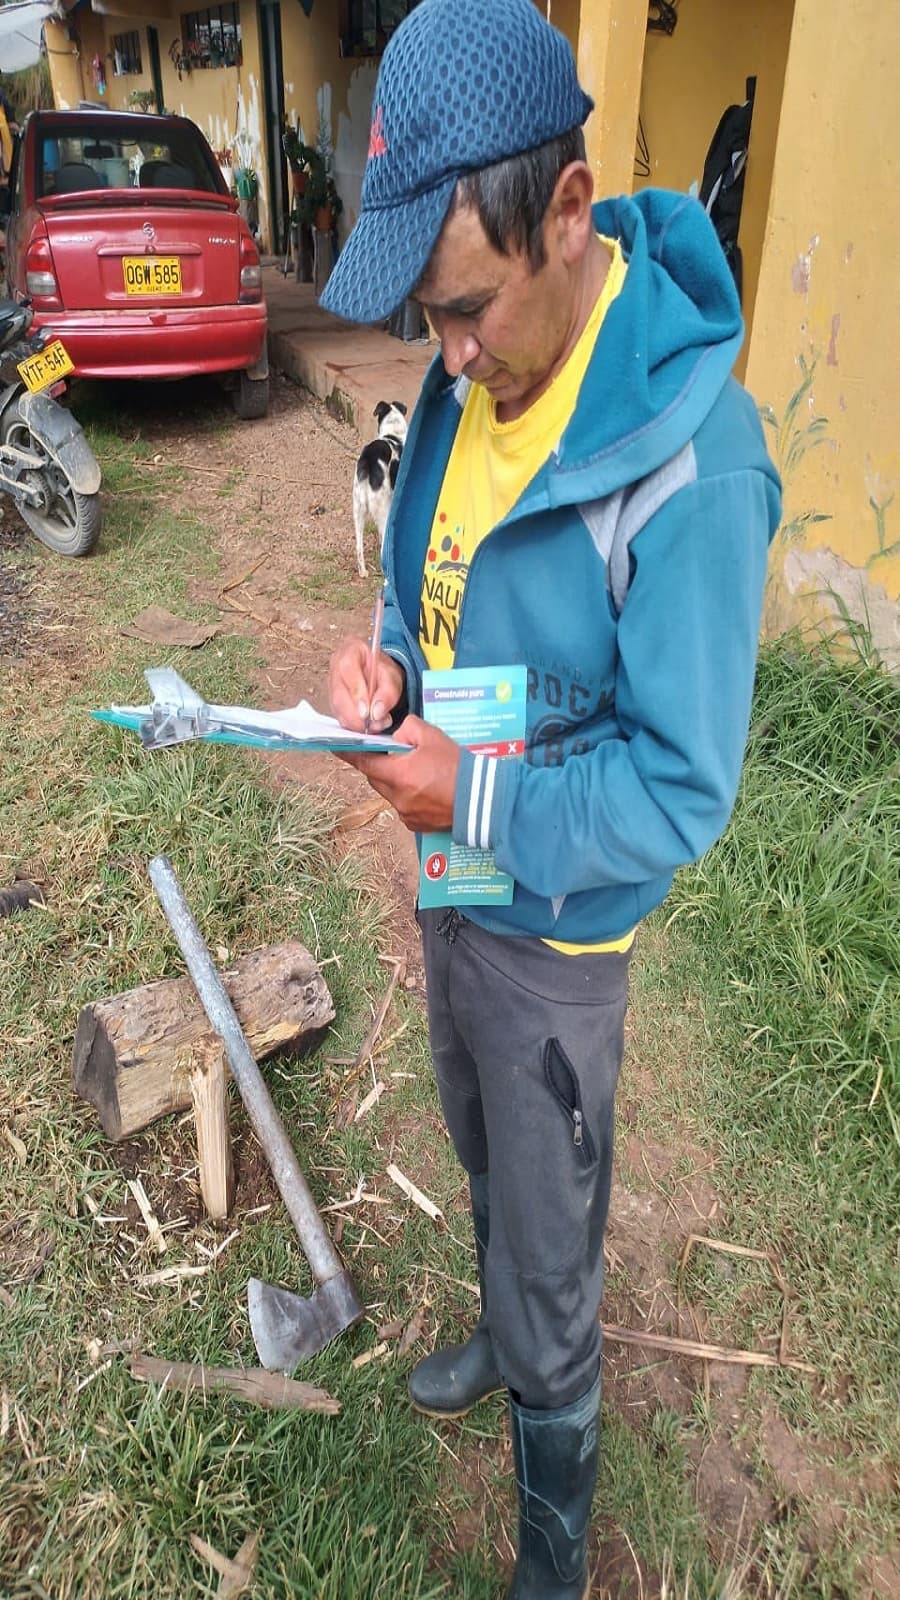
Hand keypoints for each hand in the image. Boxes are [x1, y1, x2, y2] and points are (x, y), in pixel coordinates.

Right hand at [329, 635, 404, 732]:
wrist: (378, 673)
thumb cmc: (382, 670)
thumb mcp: (393, 676)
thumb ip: (388, 692)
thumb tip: (377, 712)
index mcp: (350, 650)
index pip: (348, 669)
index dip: (356, 692)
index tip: (367, 711)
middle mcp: (335, 666)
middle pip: (339, 694)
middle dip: (357, 714)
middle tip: (374, 724)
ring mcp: (331, 683)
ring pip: (337, 708)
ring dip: (356, 722)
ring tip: (376, 725)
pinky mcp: (332, 699)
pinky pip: (339, 715)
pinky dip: (353, 724)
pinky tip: (367, 726)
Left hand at [341, 716, 459, 831]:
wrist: (482, 800)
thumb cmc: (457, 766)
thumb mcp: (433, 736)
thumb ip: (408, 728)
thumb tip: (396, 735)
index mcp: (398, 775)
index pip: (364, 763)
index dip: (348, 754)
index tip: (335, 747)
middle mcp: (397, 797)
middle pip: (375, 779)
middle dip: (379, 766)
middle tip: (393, 756)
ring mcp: (405, 814)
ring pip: (389, 793)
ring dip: (395, 782)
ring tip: (416, 772)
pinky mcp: (415, 824)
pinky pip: (402, 807)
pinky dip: (407, 796)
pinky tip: (425, 789)